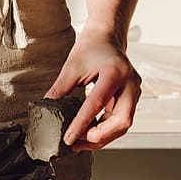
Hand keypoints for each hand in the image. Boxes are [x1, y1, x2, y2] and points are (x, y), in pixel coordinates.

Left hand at [45, 29, 141, 151]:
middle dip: (99, 136)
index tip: (69, 137)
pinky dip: (105, 130)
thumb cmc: (91, 48)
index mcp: (114, 73)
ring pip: (123, 125)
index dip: (82, 123)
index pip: (98, 103)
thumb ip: (60, 89)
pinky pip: (120, 120)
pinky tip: (89, 134)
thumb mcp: (72, 67)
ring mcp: (133, 92)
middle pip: (122, 121)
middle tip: (77, 142)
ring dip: (102, 137)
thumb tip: (47, 110)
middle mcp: (130, 84)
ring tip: (79, 142)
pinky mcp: (131, 98)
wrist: (106, 37)